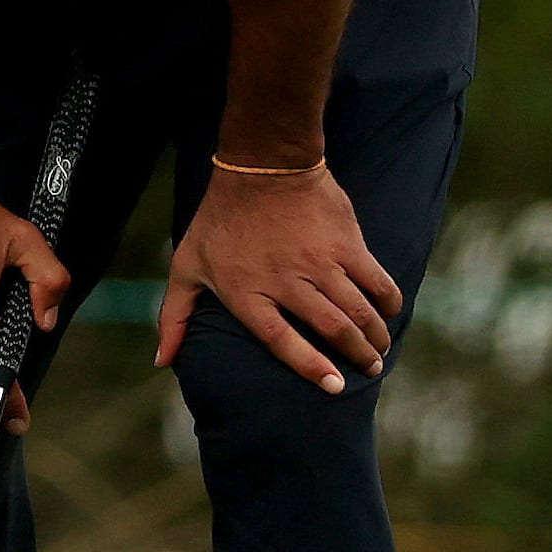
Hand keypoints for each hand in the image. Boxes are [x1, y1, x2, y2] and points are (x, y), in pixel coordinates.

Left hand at [156, 164, 400, 391]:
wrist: (260, 165)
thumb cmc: (220, 220)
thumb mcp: (187, 266)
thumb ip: (175, 316)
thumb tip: (162, 360)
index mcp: (247, 291)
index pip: (281, 340)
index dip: (309, 366)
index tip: (333, 386)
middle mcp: (286, 281)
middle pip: (332, 330)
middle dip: (358, 357)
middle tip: (369, 369)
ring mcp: (319, 262)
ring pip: (358, 311)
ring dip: (375, 336)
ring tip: (380, 349)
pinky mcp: (346, 243)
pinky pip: (377, 281)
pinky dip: (388, 302)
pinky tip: (389, 313)